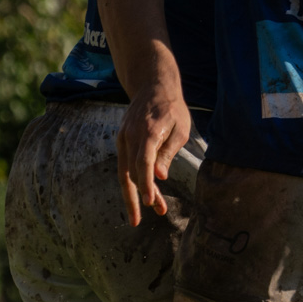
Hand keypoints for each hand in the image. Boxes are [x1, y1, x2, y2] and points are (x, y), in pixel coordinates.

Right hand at [115, 85, 194, 226]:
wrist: (152, 87)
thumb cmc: (172, 109)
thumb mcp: (180, 129)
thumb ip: (168, 152)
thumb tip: (160, 176)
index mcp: (148, 132)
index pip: (144, 163)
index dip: (146, 184)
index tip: (150, 202)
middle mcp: (131, 136)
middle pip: (132, 172)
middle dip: (142, 195)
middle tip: (153, 214)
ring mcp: (123, 138)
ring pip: (126, 171)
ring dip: (135, 193)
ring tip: (148, 211)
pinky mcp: (122, 140)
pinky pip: (125, 164)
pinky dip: (133, 180)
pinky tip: (144, 192)